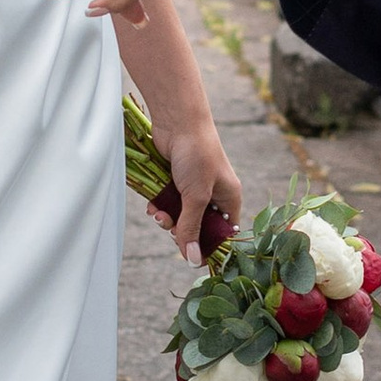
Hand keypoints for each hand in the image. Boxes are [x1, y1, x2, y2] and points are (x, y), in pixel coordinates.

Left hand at [144, 116, 241, 260]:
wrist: (177, 120)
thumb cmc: (196, 155)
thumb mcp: (196, 196)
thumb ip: (192, 227)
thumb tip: (193, 259)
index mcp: (229, 198)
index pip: (224, 232)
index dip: (209, 245)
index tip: (193, 257)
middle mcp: (213, 194)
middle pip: (199, 226)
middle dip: (182, 231)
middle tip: (171, 228)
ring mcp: (193, 187)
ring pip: (180, 216)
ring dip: (168, 219)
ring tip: (158, 214)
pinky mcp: (175, 180)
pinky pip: (168, 203)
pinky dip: (160, 207)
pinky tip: (151, 205)